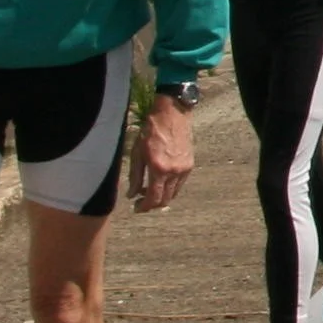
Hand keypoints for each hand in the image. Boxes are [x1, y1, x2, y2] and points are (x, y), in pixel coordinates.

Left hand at [132, 95, 196, 211]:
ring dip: (162, 196)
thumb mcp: (137, 153)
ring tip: (150, 190)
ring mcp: (184, 169)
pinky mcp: (190, 165)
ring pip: (173, 193)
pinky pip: (180, 184)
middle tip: (141, 201)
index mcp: (159, 169)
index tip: (136, 208)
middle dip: (152, 204)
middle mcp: (174, 172)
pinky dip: (170, 187)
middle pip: (165, 199)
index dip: (144, 207)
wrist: (172, 114)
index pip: (153, 198)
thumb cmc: (151, 131)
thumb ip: (135, 176)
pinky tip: (161, 180)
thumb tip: (132, 195)